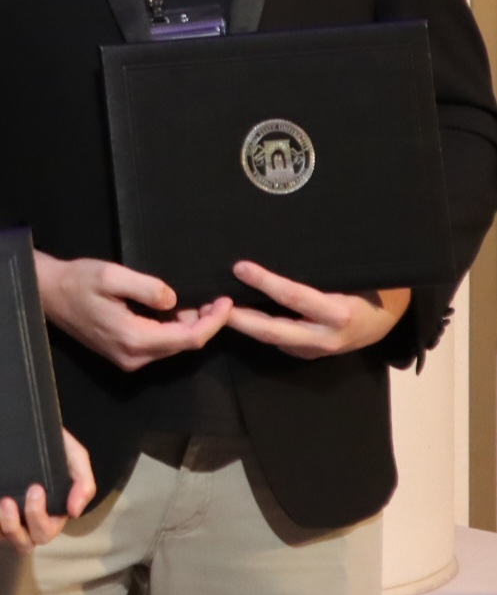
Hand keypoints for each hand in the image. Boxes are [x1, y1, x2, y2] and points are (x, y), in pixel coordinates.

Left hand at [0, 428, 93, 551]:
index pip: (44, 531)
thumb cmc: (55, 445)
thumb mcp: (75, 457)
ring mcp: (5, 513)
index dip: (37, 517)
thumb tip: (74, 511)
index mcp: (50, 513)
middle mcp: (27, 519)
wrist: (30, 424)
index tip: (35, 489)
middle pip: (22, 542)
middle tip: (6, 501)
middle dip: (12, 526)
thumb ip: (83, 482)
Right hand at [35, 251, 232, 370]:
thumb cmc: (77, 281)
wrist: (48, 293)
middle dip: (204, 324)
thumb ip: (147, 288)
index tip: (226, 302)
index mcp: (133, 338)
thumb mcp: (111, 275)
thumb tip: (173, 300)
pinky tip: (176, 312)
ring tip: (201, 304)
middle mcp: (133, 357)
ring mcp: (127, 359)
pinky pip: (158, 346)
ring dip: (189, 327)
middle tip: (217, 301)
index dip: (213, 322)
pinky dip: (173, 330)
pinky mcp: (123, 354)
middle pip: (183, 346)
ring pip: (172, 347)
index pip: (187, 338)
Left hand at [225, 262, 409, 358]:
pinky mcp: (303, 354)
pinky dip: (252, 327)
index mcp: (339, 314)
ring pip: (269, 339)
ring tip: (210, 307)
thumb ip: (325, 270)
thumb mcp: (354, 277)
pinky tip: (232, 313)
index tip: (240, 267)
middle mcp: (324, 338)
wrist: (384, 323)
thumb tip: (291, 240)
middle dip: (239, 318)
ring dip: (239, 324)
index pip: (296, 297)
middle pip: (273, 331)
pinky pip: (275, 339)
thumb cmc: (367, 289)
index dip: (266, 283)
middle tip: (211, 301)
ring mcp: (312, 350)